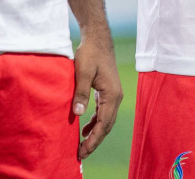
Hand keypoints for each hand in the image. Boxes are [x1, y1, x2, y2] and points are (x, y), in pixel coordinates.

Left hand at [71, 29, 121, 158]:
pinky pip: (104, 113)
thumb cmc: (90, 53)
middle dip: (95, 141)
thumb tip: (78, 114)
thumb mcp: (82, 72)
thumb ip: (81, 93)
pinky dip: (96, 123)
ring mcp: (114, 94)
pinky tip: (85, 129)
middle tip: (81, 155)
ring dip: (96, 133)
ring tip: (82, 146)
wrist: (98, 38)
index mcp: (112, 94)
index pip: (103, 124)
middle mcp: (116, 97)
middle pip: (107, 126)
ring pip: (106, 120)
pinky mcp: (109, 91)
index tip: (82, 151)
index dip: (93, 140)